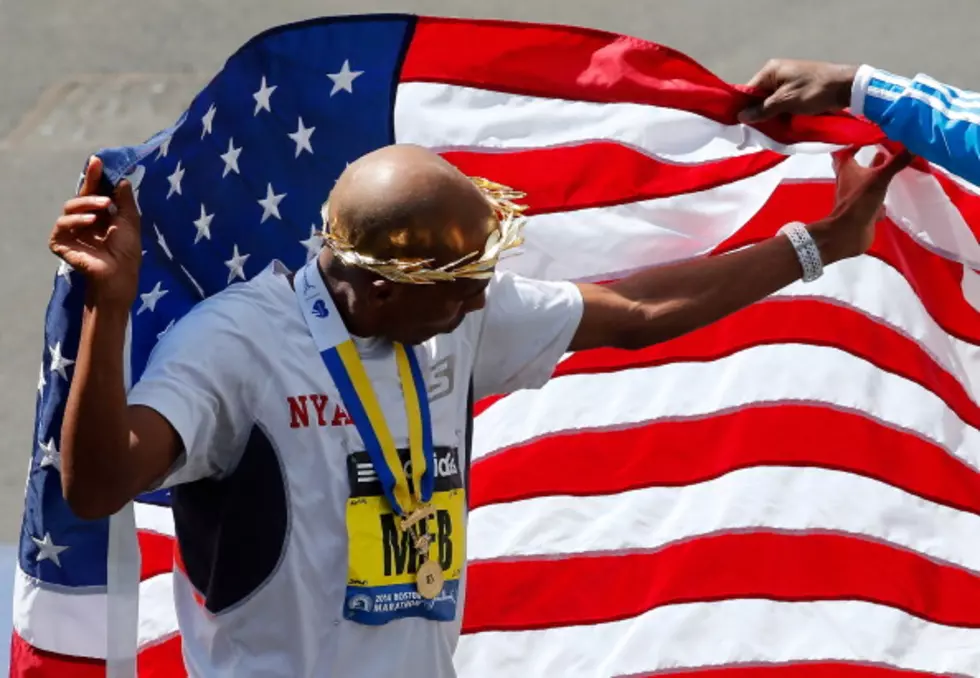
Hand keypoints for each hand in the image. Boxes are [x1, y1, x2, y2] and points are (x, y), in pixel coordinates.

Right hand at [49, 156, 141, 306]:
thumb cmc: (126, 251)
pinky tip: (89, 221)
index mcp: (99, 214)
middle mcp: (83, 220)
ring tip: (105, 206)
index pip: (94, 191)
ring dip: (88, 203)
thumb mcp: (130, 221)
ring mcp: (71, 231)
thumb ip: (125, 201)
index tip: (97, 160)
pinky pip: (62, 224)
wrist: (119, 274)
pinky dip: (76, 220)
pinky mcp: (60, 242)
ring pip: (71, 206)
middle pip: (81, 195)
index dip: (95, 176)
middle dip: (89, 181)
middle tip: (97, 169)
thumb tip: (122, 180)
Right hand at [739, 59, 858, 122]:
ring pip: (769, 102)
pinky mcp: (796, 90)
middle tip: (755, 131)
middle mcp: (776, 74)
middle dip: (757, 114)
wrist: (846, 87)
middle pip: (758, 97)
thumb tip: (740, 116)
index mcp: (771, 70)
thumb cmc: (814, 91)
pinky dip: (779, 114)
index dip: (742, 108)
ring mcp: (787, 82)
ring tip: (768, 130)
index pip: (748, 90)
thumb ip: (762, 109)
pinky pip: (780, 104)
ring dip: (769, 116)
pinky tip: (780, 125)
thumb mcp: (786, 101)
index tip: (739, 125)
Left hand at [808, 147, 913, 262]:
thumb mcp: (880, 178)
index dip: (858, 140)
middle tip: (886, 147)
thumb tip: (914, 145)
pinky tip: (891, 192)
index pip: (848, 148)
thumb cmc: (859, 202)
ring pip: (866, 182)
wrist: (848, 233)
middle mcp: (848, 180)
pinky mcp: (862, 209)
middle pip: (857, 165)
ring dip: (877, 174)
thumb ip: (896, 162)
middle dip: (871, 158)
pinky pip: (873, 199)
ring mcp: (855, 196)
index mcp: (846, 168)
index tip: (873, 133)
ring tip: (892, 164)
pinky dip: (881, 195)